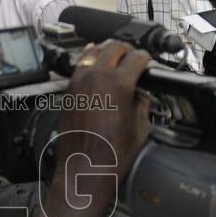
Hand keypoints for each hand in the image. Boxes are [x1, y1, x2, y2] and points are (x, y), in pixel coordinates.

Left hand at [52, 40, 151, 216]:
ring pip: (92, 52)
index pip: (137, 57)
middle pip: (113, 47)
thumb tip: (141, 95)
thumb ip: (142, 104)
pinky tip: (94, 63)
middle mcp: (96, 78)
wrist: (84, 169)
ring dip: (105, 50)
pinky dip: (88, 61)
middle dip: (126, 49)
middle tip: (132, 55)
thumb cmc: (111, 155)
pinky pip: (78, 67)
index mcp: (119, 84)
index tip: (147, 62)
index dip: (146, 58)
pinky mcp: (68, 92)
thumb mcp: (140, 128)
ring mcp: (78, 83)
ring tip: (114, 55)